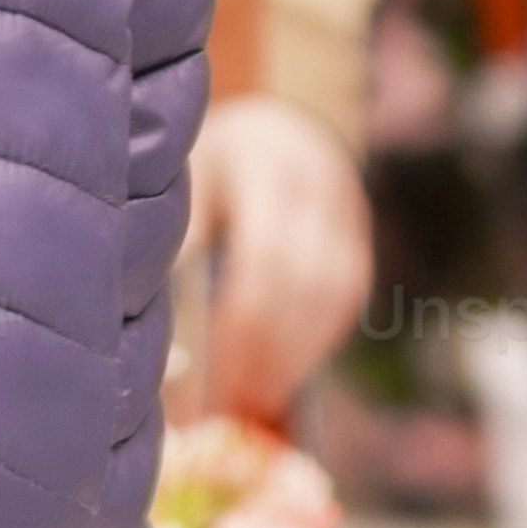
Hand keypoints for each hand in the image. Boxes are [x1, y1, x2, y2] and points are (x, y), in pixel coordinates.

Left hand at [181, 98, 372, 419]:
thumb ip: (177, 242)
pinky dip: (319, 339)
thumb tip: (166, 339)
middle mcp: (316, 178)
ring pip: (336, 291)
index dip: (242, 323)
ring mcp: (347, 204)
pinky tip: (285, 371)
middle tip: (235, 402)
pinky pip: (350, 295)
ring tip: (257, 399)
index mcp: (261, 161)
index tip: (215, 376)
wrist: (263, 126)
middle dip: (270, 349)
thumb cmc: (201, 166)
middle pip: (305, 278)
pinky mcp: (360, 233)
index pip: (264, 254)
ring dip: (298, 353)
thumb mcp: (176, 182)